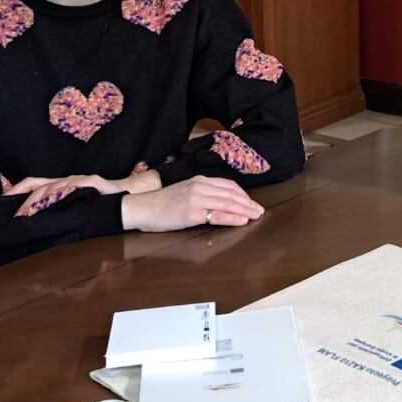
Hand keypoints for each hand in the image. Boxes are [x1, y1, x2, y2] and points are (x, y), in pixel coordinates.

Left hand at [6, 173, 124, 215]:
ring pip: (53, 186)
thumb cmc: (98, 205)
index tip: (3, 199)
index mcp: (60, 186)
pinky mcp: (91, 182)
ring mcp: (78, 180)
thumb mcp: (74, 208)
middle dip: (26, 201)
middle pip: (40, 186)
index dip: (17, 189)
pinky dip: (62, 192)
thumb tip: (36, 225)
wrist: (125, 199)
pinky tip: (54, 199)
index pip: (34, 184)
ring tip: (31, 213)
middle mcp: (66, 180)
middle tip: (17, 217)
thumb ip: (57, 212)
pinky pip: (73, 186)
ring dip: (40, 200)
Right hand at [120, 176, 264, 232]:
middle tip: (260, 211)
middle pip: (231, 194)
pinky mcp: (191, 213)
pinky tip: (242, 221)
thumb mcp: (185, 191)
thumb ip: (202, 193)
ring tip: (255, 216)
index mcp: (199, 180)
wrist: (141, 208)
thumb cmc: (162, 203)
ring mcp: (196, 199)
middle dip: (248, 203)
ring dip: (245, 210)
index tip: (252, 202)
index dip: (243, 194)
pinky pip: (217, 215)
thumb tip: (220, 201)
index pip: (228, 185)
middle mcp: (200, 187)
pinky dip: (232, 218)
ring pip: (228, 203)